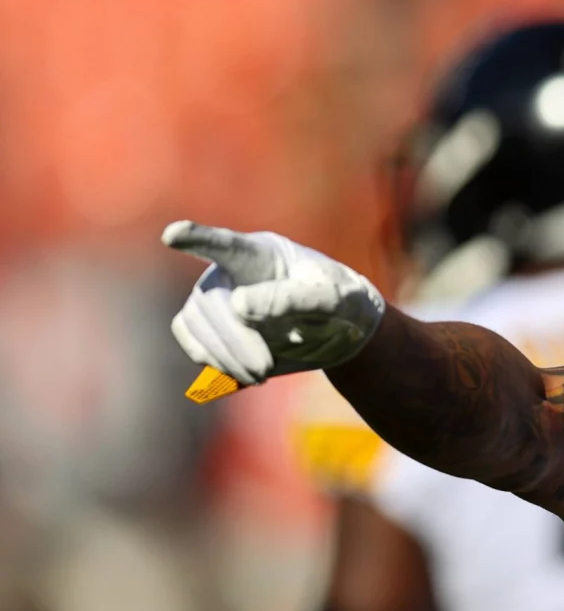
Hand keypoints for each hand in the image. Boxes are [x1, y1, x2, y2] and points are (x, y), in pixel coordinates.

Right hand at [164, 221, 385, 386]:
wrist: (340, 330)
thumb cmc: (344, 304)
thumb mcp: (338, 300)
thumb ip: (296, 299)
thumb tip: (239, 305)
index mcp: (264, 254)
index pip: (229, 245)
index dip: (199, 238)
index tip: (174, 235)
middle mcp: (231, 269)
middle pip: (211, 301)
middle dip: (234, 340)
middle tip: (264, 370)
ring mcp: (216, 295)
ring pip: (194, 322)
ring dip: (223, 356)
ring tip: (260, 376)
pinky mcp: (210, 324)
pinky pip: (192, 340)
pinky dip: (213, 361)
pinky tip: (241, 374)